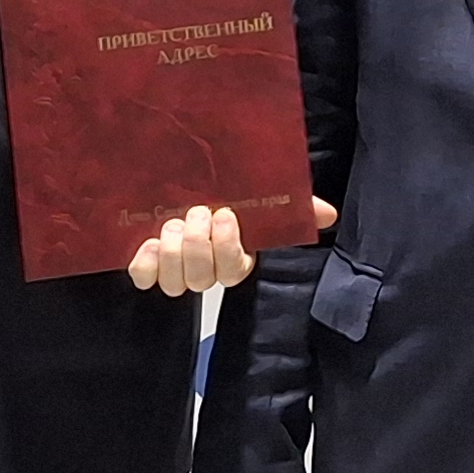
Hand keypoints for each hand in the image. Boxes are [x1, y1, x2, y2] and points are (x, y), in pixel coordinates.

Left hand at [126, 196, 338, 294]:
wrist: (183, 188)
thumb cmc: (225, 197)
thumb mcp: (261, 199)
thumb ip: (295, 207)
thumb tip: (329, 213)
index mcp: (234, 260)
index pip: (233, 271)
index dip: (226, 247)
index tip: (224, 214)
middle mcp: (205, 272)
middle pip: (201, 279)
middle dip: (197, 245)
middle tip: (196, 213)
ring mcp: (175, 272)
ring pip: (174, 283)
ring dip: (173, 252)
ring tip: (172, 224)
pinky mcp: (148, 267)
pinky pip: (144, 277)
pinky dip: (145, 262)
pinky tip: (150, 243)